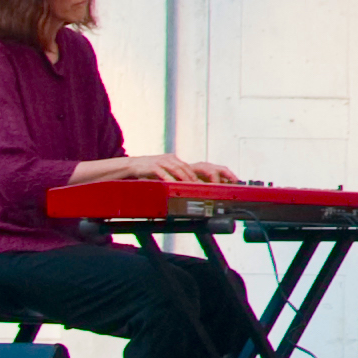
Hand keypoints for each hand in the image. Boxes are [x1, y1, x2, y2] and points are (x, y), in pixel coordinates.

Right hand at [71, 153, 232, 184]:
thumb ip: (177, 185)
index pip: (204, 167)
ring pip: (180, 170)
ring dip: (191, 180)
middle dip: (209, 177)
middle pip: (196, 168)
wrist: (123, 169)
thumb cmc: (145, 177)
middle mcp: (173, 160)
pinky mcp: (149, 165)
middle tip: (220, 187)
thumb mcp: (164, 181)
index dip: (221, 172)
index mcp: (179, 163)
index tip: (234, 181)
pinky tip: (175, 186)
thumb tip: (194, 197)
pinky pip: (162, 173)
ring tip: (201, 188)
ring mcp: (162, 161)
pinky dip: (169, 180)